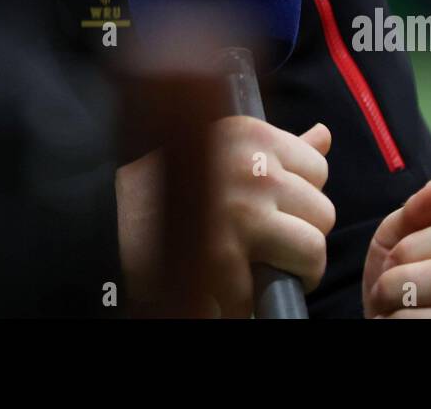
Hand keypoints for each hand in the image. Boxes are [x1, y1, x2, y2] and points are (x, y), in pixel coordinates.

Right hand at [116, 118, 335, 316]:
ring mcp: (242, 216)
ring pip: (312, 251)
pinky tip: (225, 281)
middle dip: (299, 233)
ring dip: (291, 268)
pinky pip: (273, 287)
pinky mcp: (227, 261)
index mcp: (251, 135)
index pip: (319, 168)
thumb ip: (276, 147)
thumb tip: (324, 135)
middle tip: (268, 243)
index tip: (274, 205)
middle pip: (322, 212)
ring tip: (261, 266)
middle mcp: (253, 169)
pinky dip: (250, 294)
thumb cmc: (167, 179)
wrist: (106, 215)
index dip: (300, 194)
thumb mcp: (221, 145)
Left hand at [363, 177, 430, 318]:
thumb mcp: (401, 237)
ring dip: (404, 312)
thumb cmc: (403, 279)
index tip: (392, 261)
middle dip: (399, 283)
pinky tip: (400, 324)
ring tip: (392, 311)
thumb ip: (419, 210)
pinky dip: (408, 328)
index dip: (408, 248)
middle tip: (384, 291)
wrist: (396, 324)